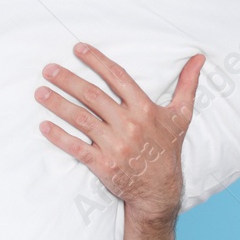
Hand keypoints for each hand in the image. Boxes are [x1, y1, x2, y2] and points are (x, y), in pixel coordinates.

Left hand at [35, 42, 205, 222]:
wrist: (160, 191)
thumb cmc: (168, 150)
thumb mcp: (181, 116)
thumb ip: (187, 85)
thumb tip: (199, 58)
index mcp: (144, 109)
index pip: (117, 77)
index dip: (96, 60)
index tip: (77, 48)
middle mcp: (129, 124)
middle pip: (93, 95)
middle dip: (68, 80)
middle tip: (48, 69)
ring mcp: (115, 145)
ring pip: (81, 119)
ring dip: (57, 104)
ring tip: (40, 91)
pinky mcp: (103, 164)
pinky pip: (76, 147)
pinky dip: (59, 136)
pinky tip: (43, 125)